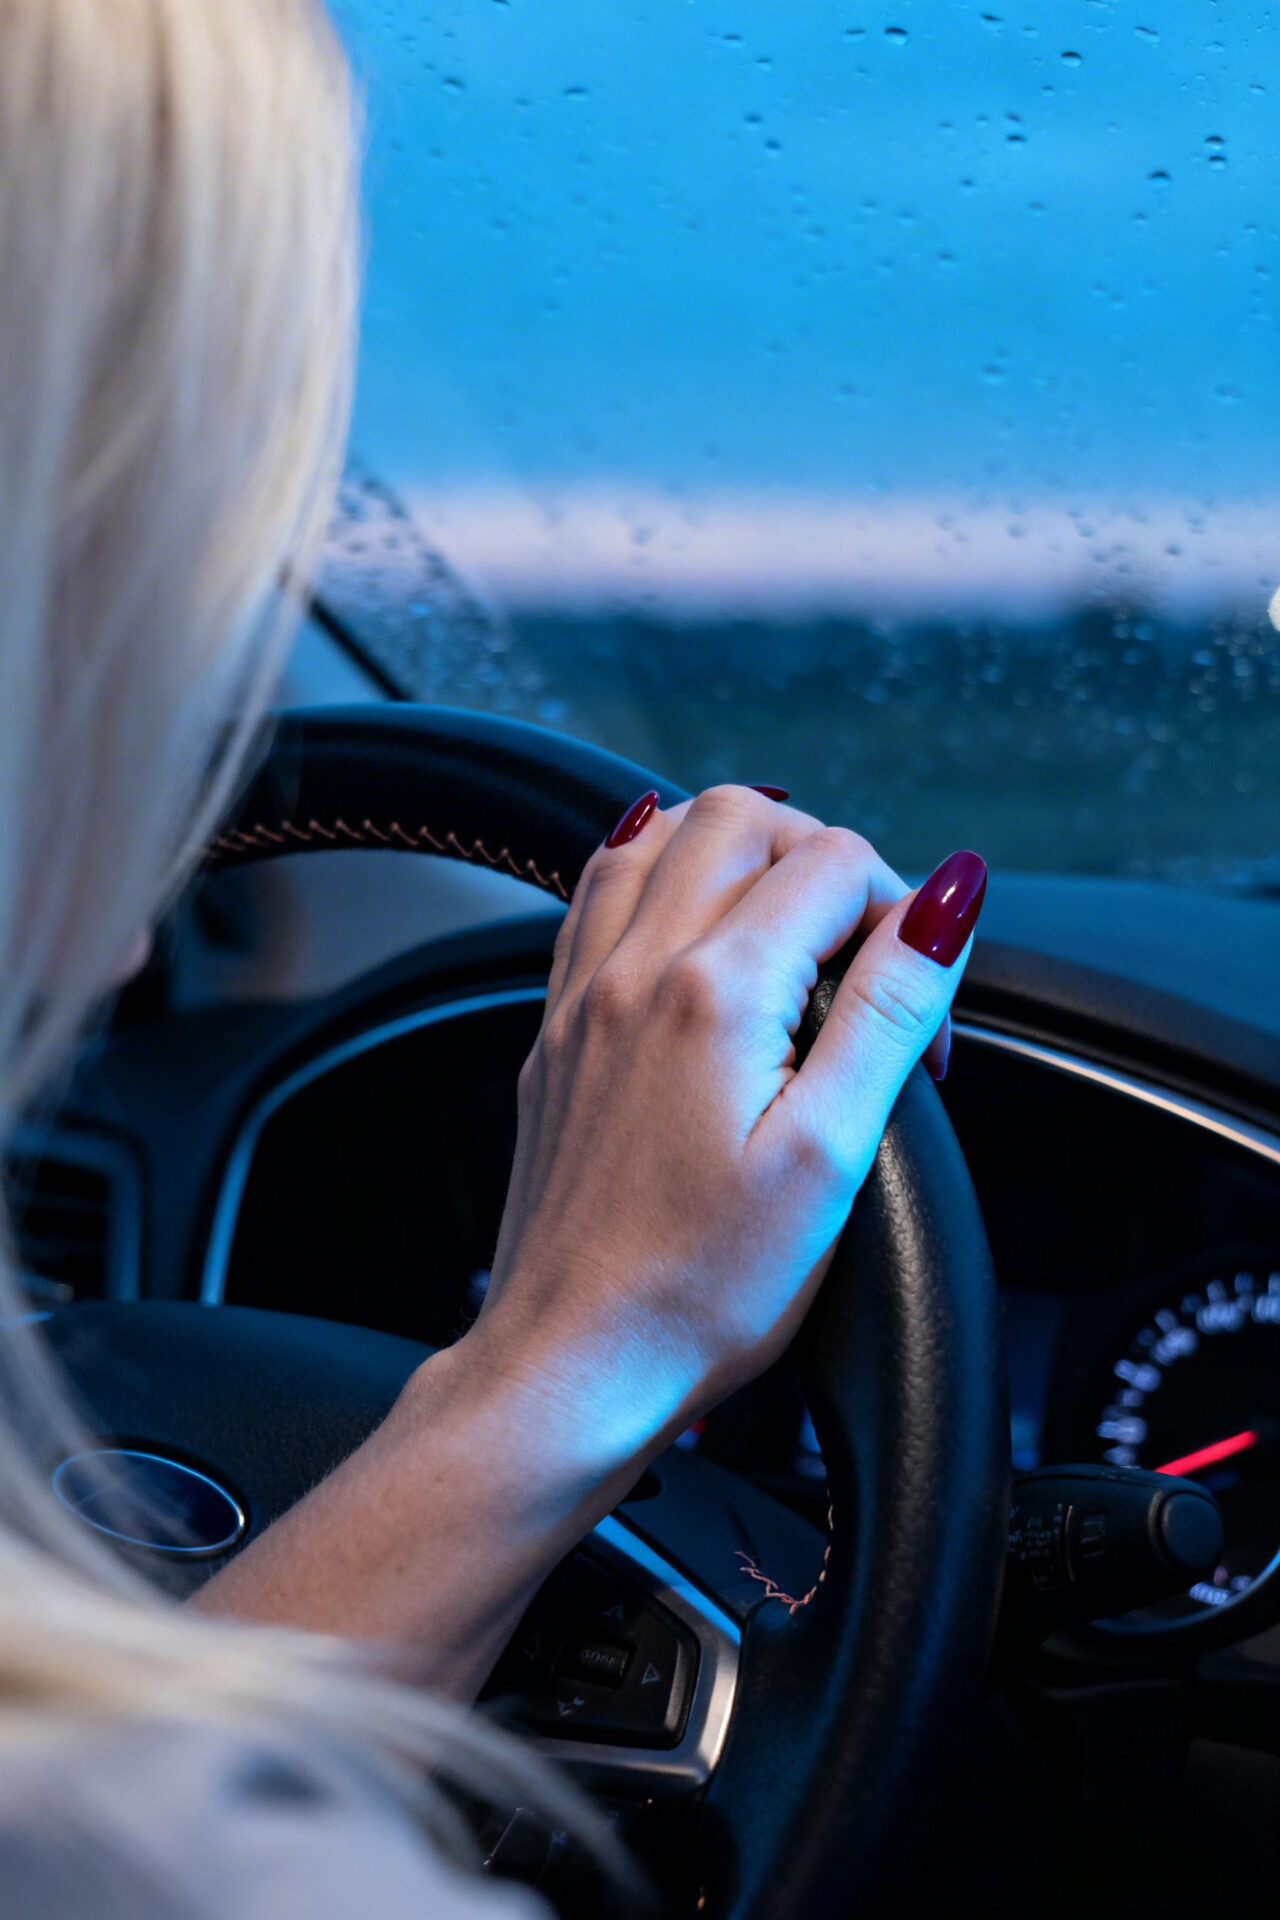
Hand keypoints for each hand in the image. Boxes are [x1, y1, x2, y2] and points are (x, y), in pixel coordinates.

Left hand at [476, 785, 985, 1476]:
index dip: (905, 917)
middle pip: (742, 816)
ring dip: (739, 849)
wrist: (571, 1362)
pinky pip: (597, 892)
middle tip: (864, 949)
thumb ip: (888, 1012)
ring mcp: (584, 994)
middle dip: (824, 854)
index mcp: (712, 994)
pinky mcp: (559, 1029)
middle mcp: (634, 970)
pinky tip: (689, 914)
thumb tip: (945, 903)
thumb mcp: (829, 1157)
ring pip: (661, 833)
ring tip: (789, 920)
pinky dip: (657, 870)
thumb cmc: (700, 1291)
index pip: (834, 864)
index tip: (918, 1012)